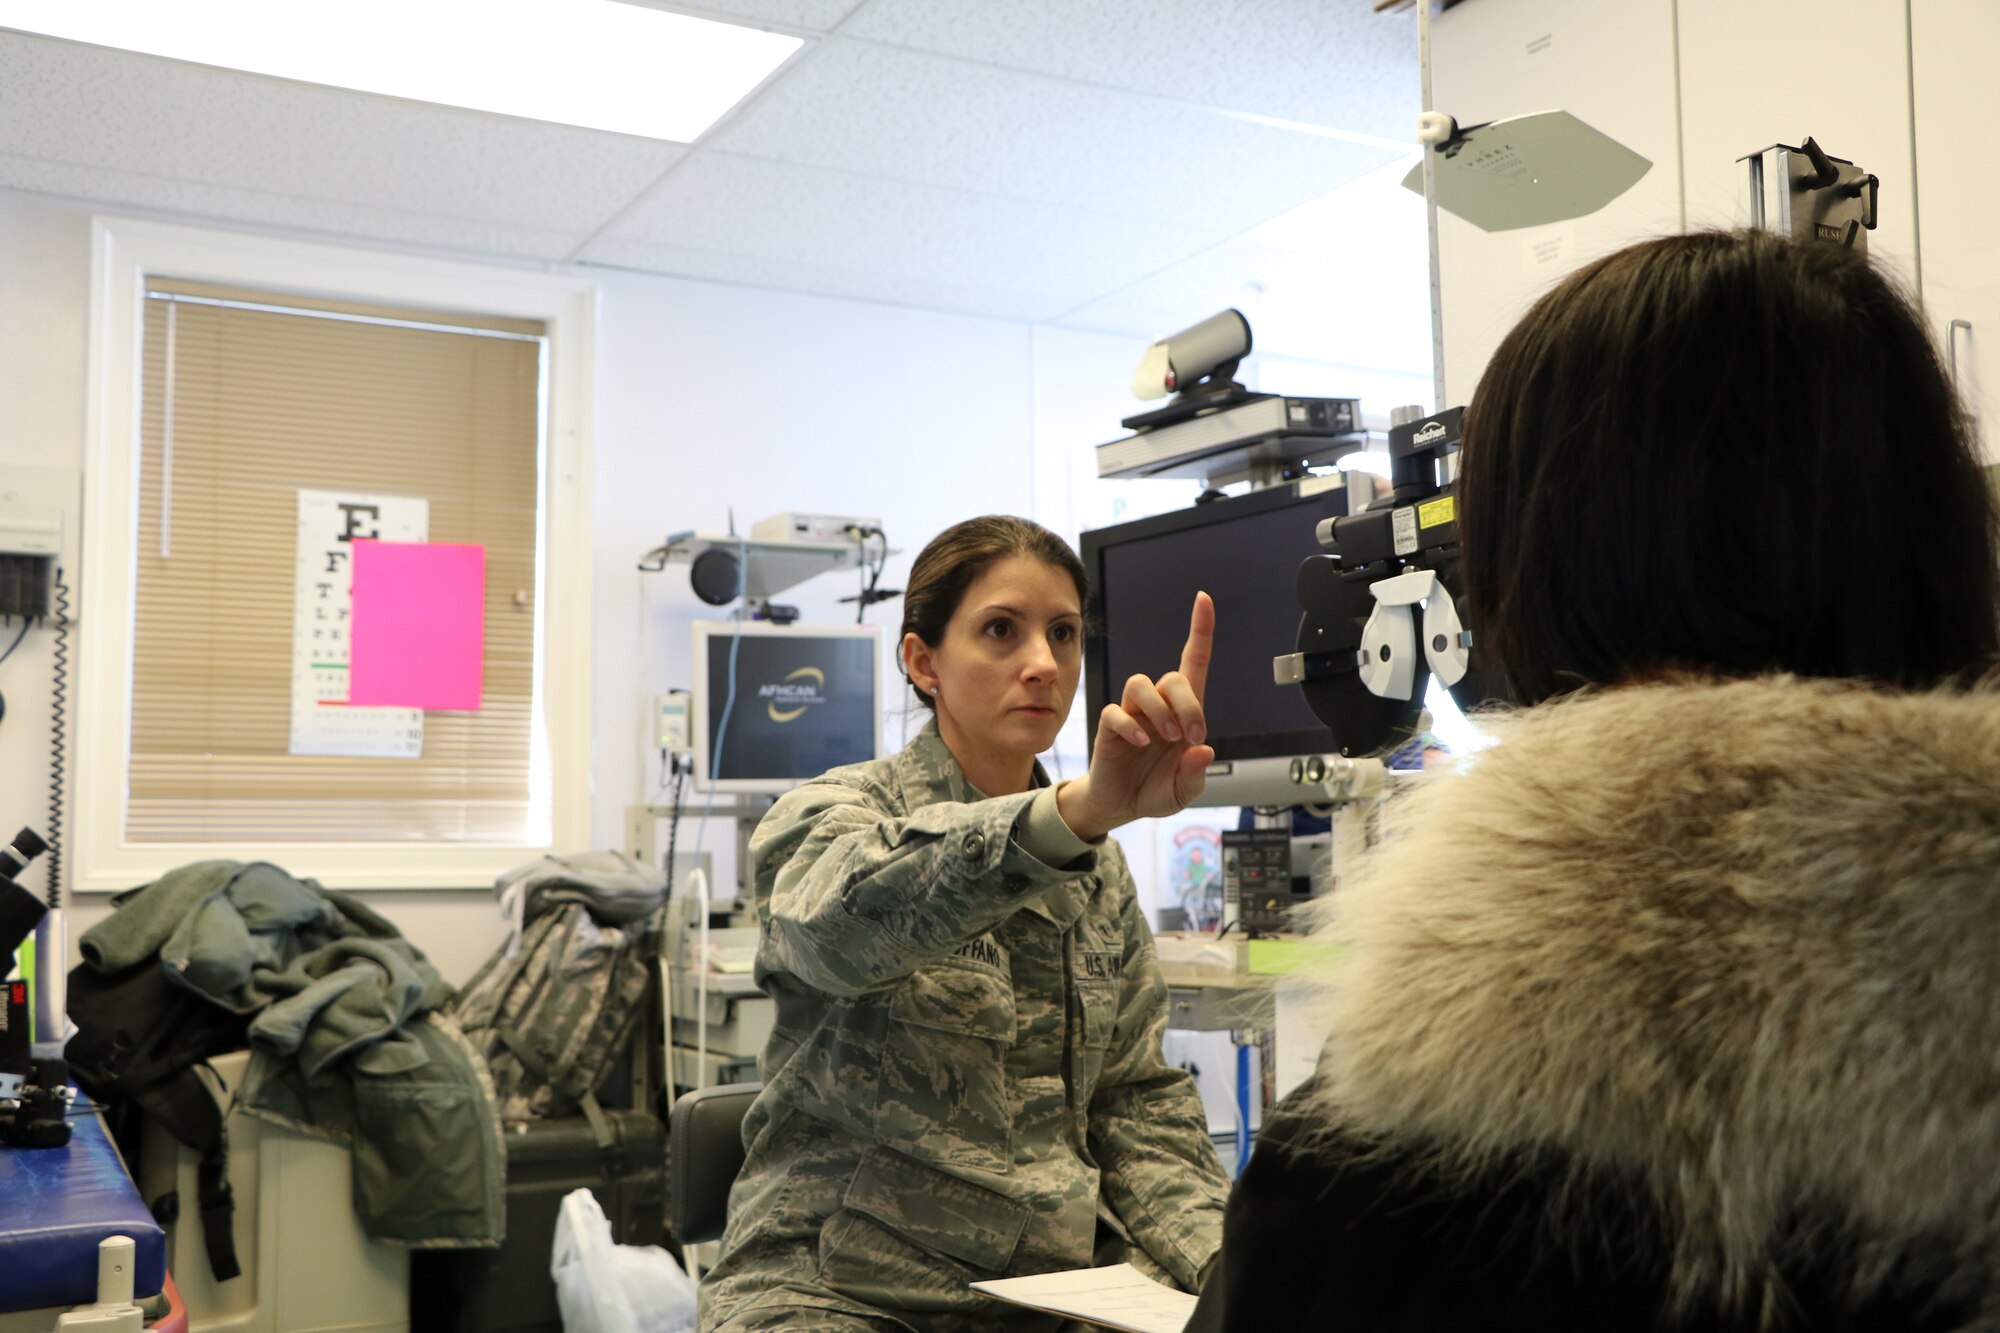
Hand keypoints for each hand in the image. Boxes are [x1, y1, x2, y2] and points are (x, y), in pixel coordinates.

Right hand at [1058, 592, 1214, 840]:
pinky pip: (1116, 711)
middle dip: (1187, 703)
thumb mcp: (1186, 790)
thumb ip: (1197, 772)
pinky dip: (1130, 725)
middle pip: (1170, 677)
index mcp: (1183, 714)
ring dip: (1158, 709)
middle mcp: (1158, 707)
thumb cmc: (1156, 788)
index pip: (1193, 661)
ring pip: (1140, 683)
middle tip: (1191, 734)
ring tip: (1166, 737)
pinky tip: (1140, 743)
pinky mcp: (1110, 727)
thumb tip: (1204, 750)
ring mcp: (1133, 714)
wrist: (1123, 806)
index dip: (1200, 630)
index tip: (1204, 599)